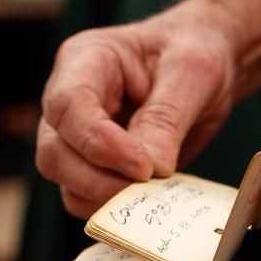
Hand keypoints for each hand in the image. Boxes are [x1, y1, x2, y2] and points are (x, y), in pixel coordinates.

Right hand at [36, 5, 234, 216]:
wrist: (205, 68)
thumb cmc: (194, 52)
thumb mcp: (191, 72)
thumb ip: (166, 119)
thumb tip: (150, 170)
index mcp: (86, 60)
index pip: (68, 107)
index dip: (100, 145)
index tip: (143, 167)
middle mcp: (71, 101)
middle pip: (55, 153)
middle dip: (97, 181)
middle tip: (147, 189)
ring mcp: (78, 137)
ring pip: (66, 183)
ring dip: (106, 200)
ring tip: (153, 196)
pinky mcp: (96, 166)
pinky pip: (89, 199)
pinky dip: (116, 209)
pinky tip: (151, 201)